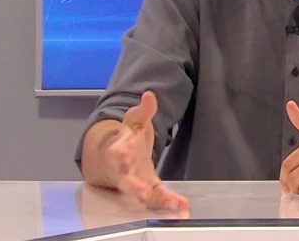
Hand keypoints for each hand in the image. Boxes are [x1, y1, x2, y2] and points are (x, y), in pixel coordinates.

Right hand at [101, 91, 188, 209]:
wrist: (120, 154)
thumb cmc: (128, 137)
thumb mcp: (135, 120)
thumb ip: (144, 110)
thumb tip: (149, 94)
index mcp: (119, 150)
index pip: (116, 153)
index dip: (120, 155)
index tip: (125, 156)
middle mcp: (124, 170)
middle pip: (125, 180)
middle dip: (133, 186)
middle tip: (143, 192)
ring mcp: (135, 182)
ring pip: (141, 193)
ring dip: (154, 199)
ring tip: (171, 203)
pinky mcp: (147, 189)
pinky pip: (156, 197)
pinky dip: (167, 202)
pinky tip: (181, 204)